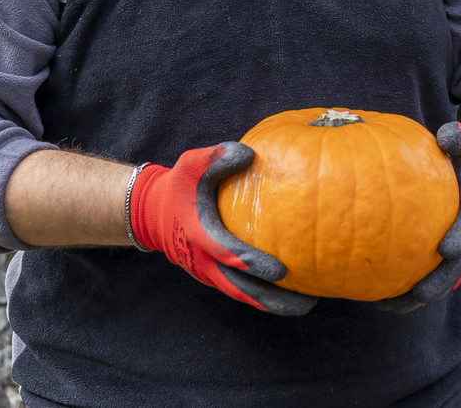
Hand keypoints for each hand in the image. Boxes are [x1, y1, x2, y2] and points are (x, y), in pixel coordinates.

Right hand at [129, 142, 315, 315]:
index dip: (251, 263)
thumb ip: (215, 158)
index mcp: (198, 234)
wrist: (154, 213)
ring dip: (271, 303)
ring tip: (306, 305)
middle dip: (270, 299)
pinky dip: (262, 296)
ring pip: (241, 294)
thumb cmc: (180, 186)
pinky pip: (240, 289)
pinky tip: (291, 294)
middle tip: (305, 304)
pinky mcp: (213, 275)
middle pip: (239, 288)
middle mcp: (202, 260)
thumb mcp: (191, 165)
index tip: (281, 272)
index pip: (226, 254)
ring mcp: (207, 272)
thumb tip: (249, 154)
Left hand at [376, 122, 460, 312]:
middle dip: (438, 283)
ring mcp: (449, 253)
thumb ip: (458, 139)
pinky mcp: (431, 259)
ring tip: (388, 306)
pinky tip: (372, 298)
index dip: (460, 239)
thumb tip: (446, 134)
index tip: (446, 247)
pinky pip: (416, 278)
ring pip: (436, 281)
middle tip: (420, 294)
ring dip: (415, 297)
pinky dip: (399, 291)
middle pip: (454, 267)